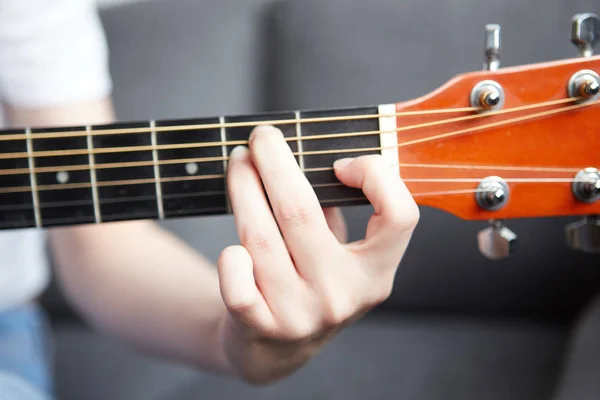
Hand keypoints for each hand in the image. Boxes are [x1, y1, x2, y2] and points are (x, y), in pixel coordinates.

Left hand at [216, 125, 418, 383]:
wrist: (274, 349)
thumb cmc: (309, 283)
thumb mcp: (337, 254)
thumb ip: (334, 212)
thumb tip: (303, 155)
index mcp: (375, 273)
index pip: (400, 217)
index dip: (375, 177)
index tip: (341, 163)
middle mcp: (342, 295)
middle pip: (301, 212)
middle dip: (275, 162)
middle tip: (261, 137)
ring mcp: (301, 315)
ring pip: (260, 237)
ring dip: (243, 190)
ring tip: (238, 165)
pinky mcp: (260, 328)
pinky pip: (237, 283)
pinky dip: (231, 258)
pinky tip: (231, 243)